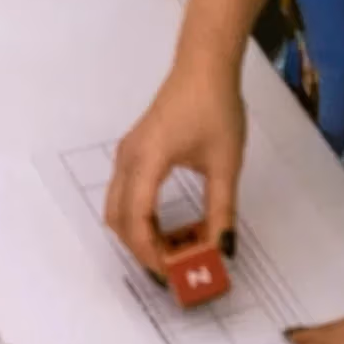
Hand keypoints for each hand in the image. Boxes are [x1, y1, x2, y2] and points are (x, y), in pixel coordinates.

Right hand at [105, 59, 244, 277]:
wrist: (203, 69)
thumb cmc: (215, 110)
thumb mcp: (225, 165)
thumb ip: (221, 211)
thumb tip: (221, 249)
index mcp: (148, 161)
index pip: (137, 219)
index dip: (150, 252)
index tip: (173, 274)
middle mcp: (128, 160)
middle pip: (118, 218)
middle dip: (141, 249)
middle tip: (172, 270)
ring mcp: (126, 155)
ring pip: (117, 208)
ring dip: (138, 234)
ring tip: (171, 251)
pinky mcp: (132, 152)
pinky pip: (124, 194)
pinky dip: (138, 217)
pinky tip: (166, 226)